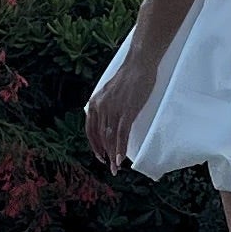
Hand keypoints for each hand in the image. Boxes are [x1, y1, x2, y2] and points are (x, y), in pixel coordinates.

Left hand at [86, 56, 153, 173]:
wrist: (139, 64)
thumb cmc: (129, 77)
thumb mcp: (110, 92)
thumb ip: (106, 105)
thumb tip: (109, 120)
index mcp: (94, 103)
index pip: (90, 130)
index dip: (94, 145)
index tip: (100, 156)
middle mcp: (100, 107)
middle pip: (100, 136)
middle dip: (104, 154)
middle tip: (110, 167)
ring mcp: (113, 109)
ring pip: (110, 138)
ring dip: (112, 155)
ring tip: (115, 168)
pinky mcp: (127, 111)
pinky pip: (121, 134)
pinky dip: (120, 148)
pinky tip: (120, 159)